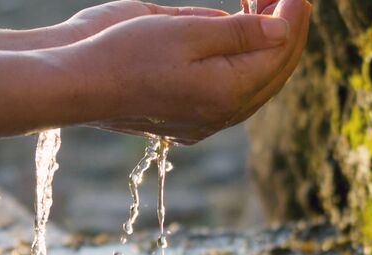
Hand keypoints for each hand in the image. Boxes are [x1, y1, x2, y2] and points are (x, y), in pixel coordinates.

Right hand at [60, 0, 310, 143]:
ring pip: (257, 85)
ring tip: (270, 14)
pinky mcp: (191, 123)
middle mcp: (224, 115)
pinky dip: (248, 67)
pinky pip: (235, 95)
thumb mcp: (187, 32)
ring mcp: (207, 123)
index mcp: (228, 93)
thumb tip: (283, 29)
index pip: (279, 51)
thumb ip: (241, 33)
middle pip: (275, 71)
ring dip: (269, 50)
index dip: (293, 16)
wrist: (78, 87)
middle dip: (288, 32)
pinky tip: (246, 46)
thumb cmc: (126, 53)